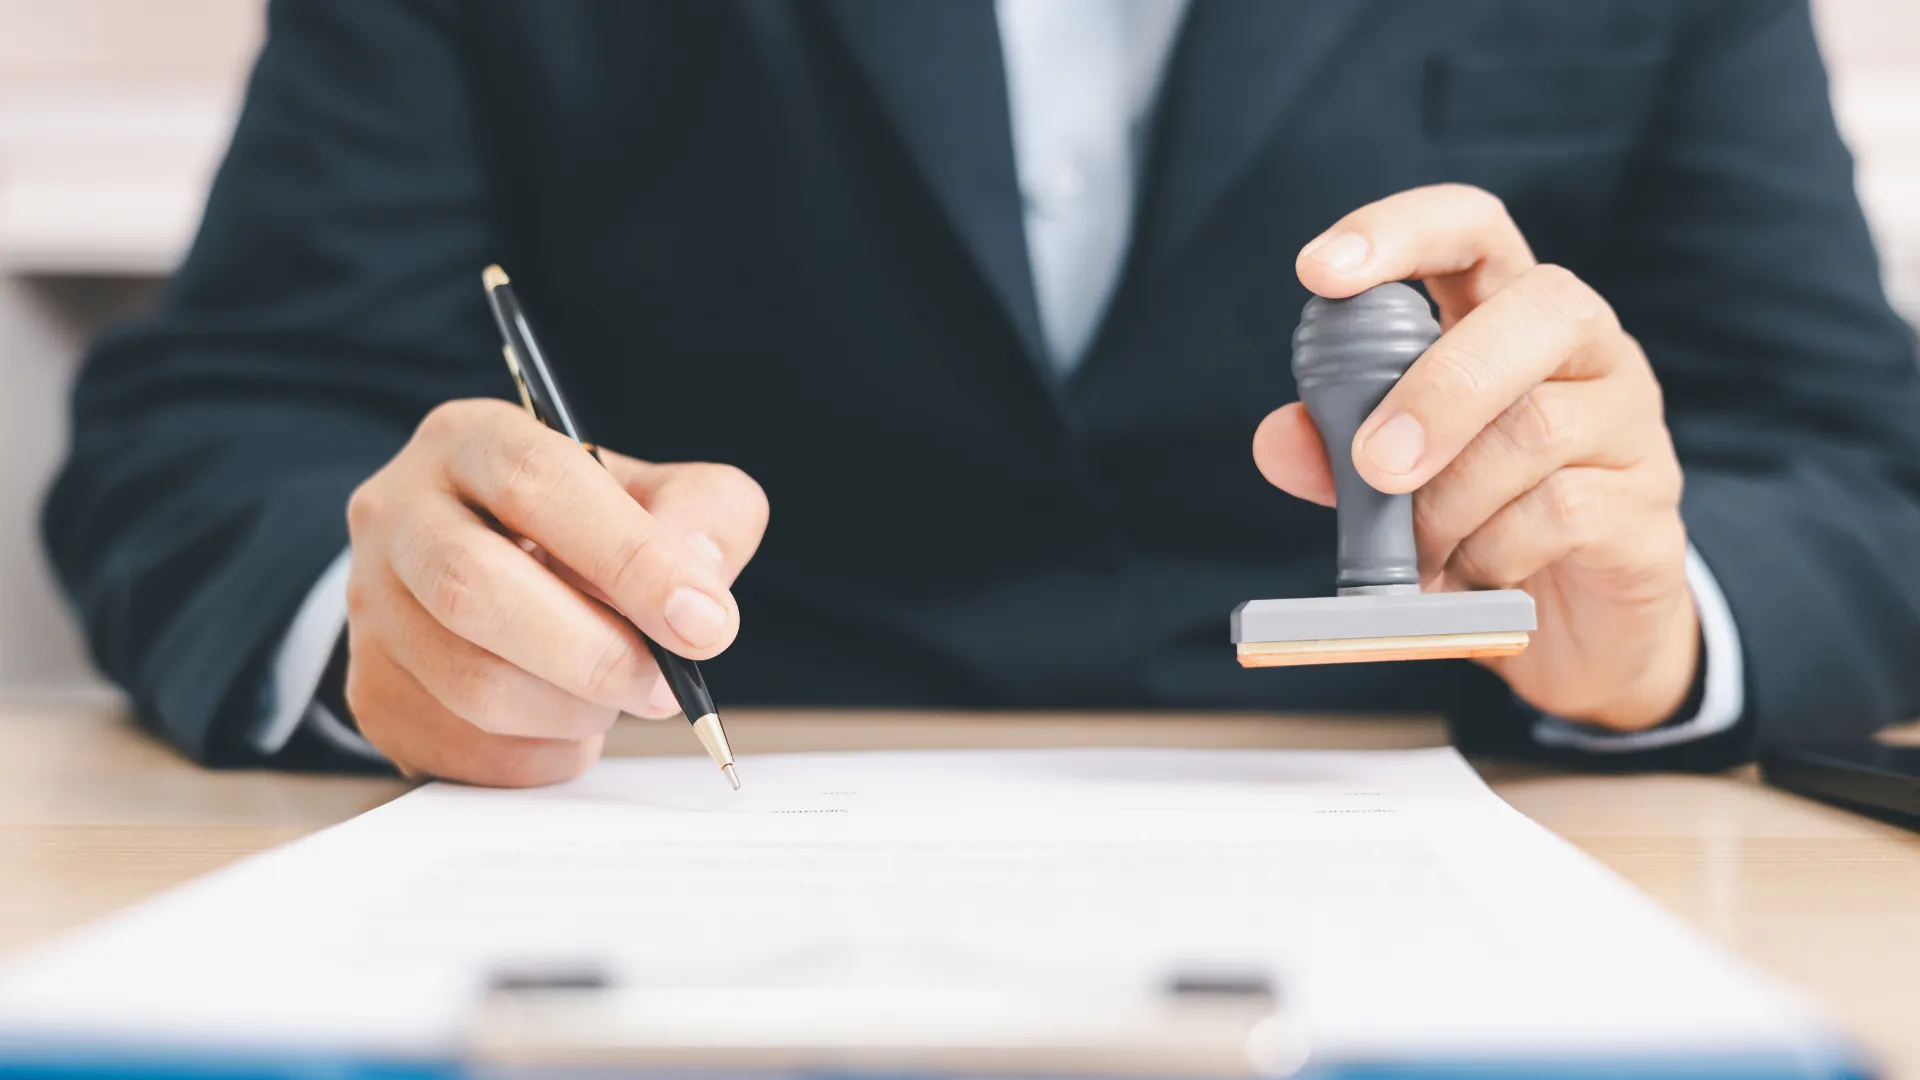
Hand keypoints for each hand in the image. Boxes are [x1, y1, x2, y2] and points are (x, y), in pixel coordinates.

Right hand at [343, 398, 768, 784]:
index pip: (539, 483)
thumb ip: (706, 519)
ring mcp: (371, 606)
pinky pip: (465, 748)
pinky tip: (572, 721)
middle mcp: (399, 513)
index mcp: (472, 441)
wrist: (511, 573)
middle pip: (475, 588)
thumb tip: (696, 597)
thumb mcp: (668, 495)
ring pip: (473, 683)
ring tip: (620, 692)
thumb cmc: (597, 531)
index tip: (704, 623)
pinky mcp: (374, 692)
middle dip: (594, 653)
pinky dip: (543, 753)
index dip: (628, 558)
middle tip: (667, 685)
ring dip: (574, 709)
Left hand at [1253, 184, 1697, 731]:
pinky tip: (1463, 577)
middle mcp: (1586, 350)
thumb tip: (1277, 440)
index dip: (1400, 232)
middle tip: (1375, 465)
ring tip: (1416, 551)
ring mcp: (1630, 425)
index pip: (1472, 229)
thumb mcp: (1393, 484)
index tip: (1318, 271)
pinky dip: (1488, 553)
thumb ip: (1334, 453)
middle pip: (1540, 312)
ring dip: (1449, 501)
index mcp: (1509, 316)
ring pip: (1539, 429)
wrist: (1574, 630)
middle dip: (1440, 389)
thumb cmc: (1476, 524)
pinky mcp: (1647, 510)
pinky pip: (1563, 512)